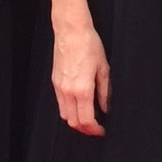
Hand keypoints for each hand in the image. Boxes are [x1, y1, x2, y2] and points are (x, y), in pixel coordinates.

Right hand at [52, 22, 110, 137]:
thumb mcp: (104, 69)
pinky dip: (69, 111)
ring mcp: (59, 87)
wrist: (71, 31)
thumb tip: (106, 107)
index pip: (86, 120)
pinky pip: (60, 104)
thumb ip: (105, 92)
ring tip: (88, 118)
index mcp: (82, 89)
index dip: (95, 130)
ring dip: (76, 121)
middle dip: (86, 129)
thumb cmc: (88, 45)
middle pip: (74, 122)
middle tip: (96, 128)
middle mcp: (68, 91)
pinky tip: (79, 105)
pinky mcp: (55, 82)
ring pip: (65, 116)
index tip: (101, 130)